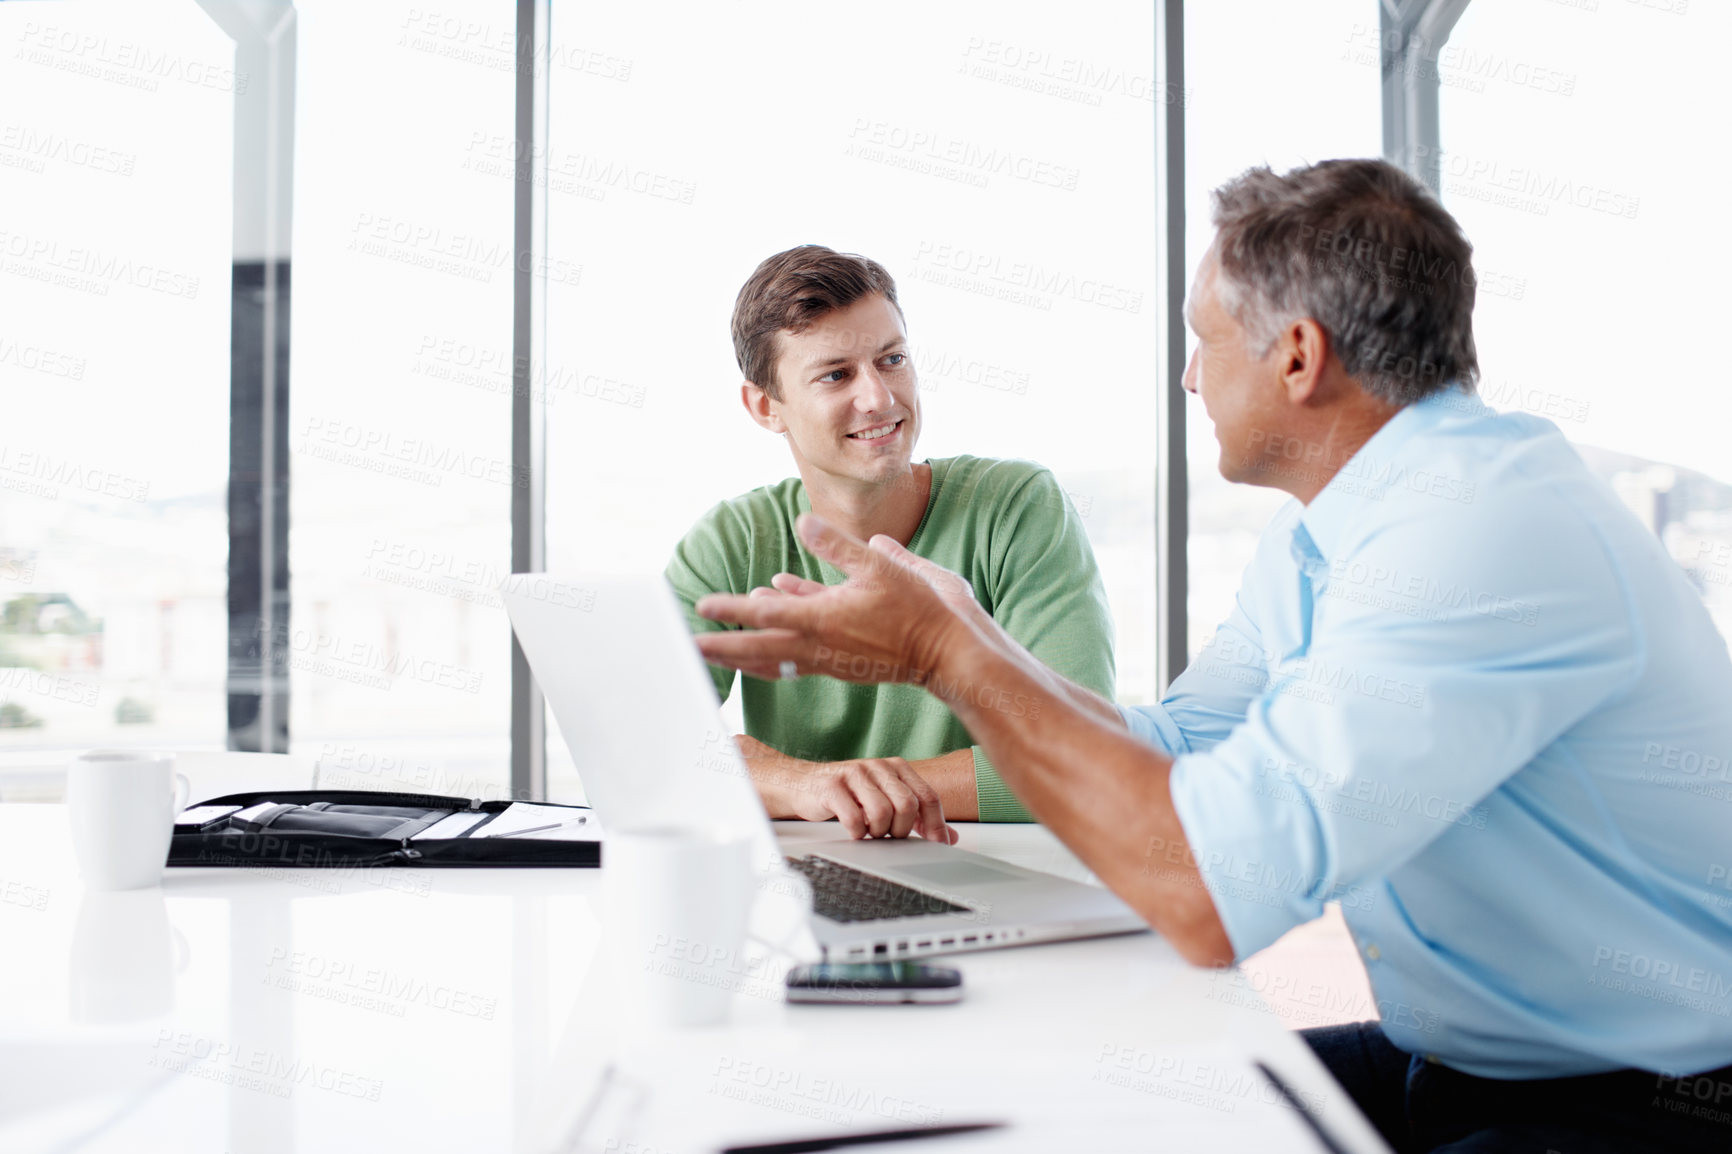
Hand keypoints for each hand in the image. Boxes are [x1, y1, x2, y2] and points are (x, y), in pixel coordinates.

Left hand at [696, 514, 969, 686]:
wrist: (948, 653)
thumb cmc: (919, 608)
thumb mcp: (880, 565)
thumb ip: (837, 545)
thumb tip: (802, 522)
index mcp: (823, 620)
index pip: (765, 614)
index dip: (731, 609)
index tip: (704, 606)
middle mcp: (820, 647)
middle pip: (758, 649)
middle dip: (723, 648)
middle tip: (689, 648)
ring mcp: (830, 661)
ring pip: (776, 660)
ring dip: (744, 655)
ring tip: (720, 648)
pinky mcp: (842, 666)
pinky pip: (800, 658)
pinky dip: (779, 647)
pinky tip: (775, 626)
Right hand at [734, 734, 958, 842]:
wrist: (803, 784)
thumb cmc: (848, 795)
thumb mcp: (886, 799)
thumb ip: (917, 816)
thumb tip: (949, 837)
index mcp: (896, 768)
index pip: (927, 796)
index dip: (935, 824)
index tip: (937, 845)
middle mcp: (878, 766)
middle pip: (908, 805)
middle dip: (902, 830)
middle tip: (889, 836)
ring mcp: (854, 774)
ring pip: (883, 813)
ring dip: (878, 832)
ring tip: (869, 831)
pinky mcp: (832, 787)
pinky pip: (855, 818)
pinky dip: (857, 832)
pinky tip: (853, 830)